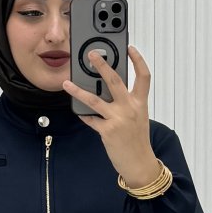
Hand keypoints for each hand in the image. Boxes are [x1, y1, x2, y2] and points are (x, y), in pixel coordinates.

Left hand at [62, 45, 161, 187]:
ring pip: (95, 99)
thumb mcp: (138, 118)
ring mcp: (118, 119)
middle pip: (114, 80)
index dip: (138, 60)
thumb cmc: (137, 141)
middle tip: (91, 54)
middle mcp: (130, 108)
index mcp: (140, 103)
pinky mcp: (107, 131)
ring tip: (67, 83)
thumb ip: (127, 103)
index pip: (143, 76)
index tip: (130, 48)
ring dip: (78, 90)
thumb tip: (108, 92)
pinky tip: (79, 112)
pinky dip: (84, 115)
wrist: (139, 163)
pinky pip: (91, 119)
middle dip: (102, 65)